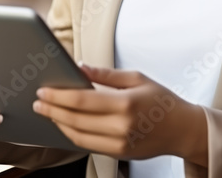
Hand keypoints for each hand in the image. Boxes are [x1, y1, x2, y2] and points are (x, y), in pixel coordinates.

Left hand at [32, 64, 207, 162]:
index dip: (58, 97)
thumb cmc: (161, 100)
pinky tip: (65, 123)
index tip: (43, 91)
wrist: (183, 130)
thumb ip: (105, 75)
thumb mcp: (136, 78)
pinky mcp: (118, 154)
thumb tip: (79, 67)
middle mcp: (121, 127)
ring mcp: (119, 144)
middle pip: (75, 120)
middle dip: (52, 110)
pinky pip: (88, 145)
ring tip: (47, 111)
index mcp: (126, 104)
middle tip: (38, 101)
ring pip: (78, 136)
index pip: (82, 101)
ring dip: (59, 124)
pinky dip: (72, 134)